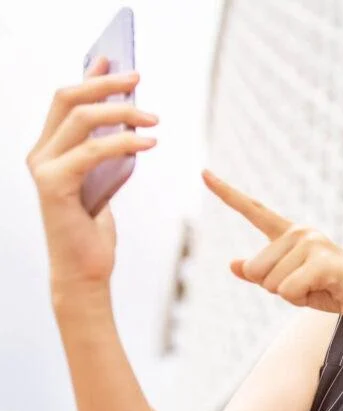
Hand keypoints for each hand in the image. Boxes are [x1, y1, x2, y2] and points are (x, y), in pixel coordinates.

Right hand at [26, 57, 158, 290]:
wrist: (85, 270)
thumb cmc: (95, 229)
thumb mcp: (105, 180)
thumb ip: (107, 151)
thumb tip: (130, 118)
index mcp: (49, 149)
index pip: (65, 101)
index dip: (88, 77)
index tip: (113, 60)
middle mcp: (39, 153)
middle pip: (69, 100)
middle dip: (105, 85)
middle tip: (138, 78)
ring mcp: (43, 168)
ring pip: (82, 120)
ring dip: (122, 112)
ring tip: (154, 117)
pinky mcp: (55, 185)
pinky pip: (92, 151)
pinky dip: (123, 142)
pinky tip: (148, 141)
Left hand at [202, 170, 342, 326]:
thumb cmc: (330, 289)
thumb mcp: (291, 283)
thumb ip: (263, 273)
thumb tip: (233, 264)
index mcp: (290, 233)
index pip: (253, 210)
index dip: (227, 193)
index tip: (203, 172)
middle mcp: (300, 232)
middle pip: (255, 269)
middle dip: (275, 288)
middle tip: (307, 285)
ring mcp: (312, 244)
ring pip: (270, 283)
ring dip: (291, 295)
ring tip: (318, 287)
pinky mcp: (322, 261)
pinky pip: (287, 290)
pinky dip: (301, 299)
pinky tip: (324, 290)